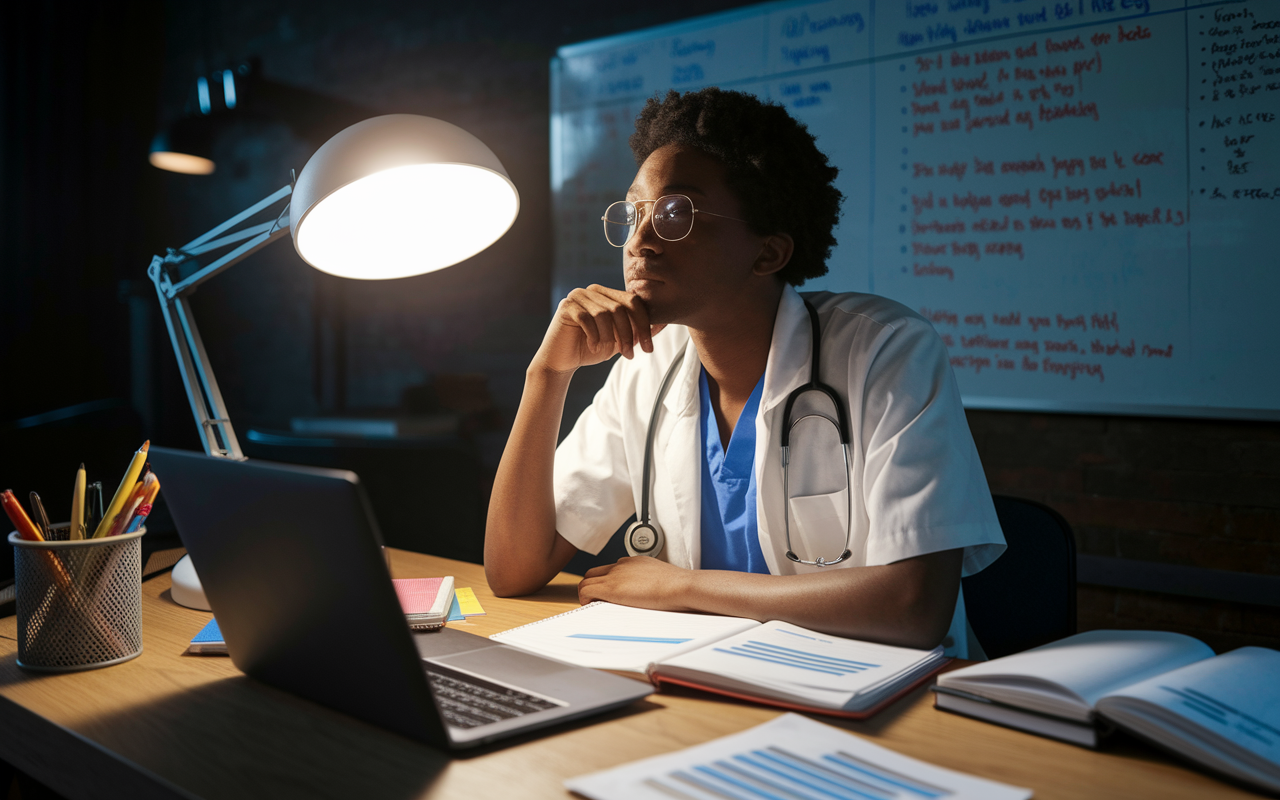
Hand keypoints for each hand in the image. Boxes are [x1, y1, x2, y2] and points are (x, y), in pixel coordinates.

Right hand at [532, 285, 664, 373]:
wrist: (562, 360)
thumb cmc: (592, 349)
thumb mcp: (620, 341)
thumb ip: (637, 332)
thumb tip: (662, 325)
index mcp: (608, 294)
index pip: (633, 301)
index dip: (644, 324)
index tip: (648, 348)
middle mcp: (593, 290)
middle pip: (621, 307)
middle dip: (629, 333)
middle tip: (629, 354)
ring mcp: (578, 296)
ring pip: (605, 313)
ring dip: (611, 337)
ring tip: (609, 351)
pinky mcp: (566, 306)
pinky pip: (587, 319)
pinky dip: (595, 336)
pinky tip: (594, 347)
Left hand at [577, 556, 691, 609]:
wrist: (681, 586)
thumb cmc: (678, 587)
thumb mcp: (662, 579)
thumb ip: (650, 583)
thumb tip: (651, 595)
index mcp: (634, 562)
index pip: (611, 570)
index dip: (605, 583)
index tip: (609, 596)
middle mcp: (621, 565)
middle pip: (594, 573)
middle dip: (592, 587)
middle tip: (597, 602)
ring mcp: (615, 575)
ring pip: (586, 581)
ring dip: (587, 594)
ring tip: (595, 607)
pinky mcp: (611, 587)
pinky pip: (585, 590)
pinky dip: (585, 600)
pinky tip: (594, 608)